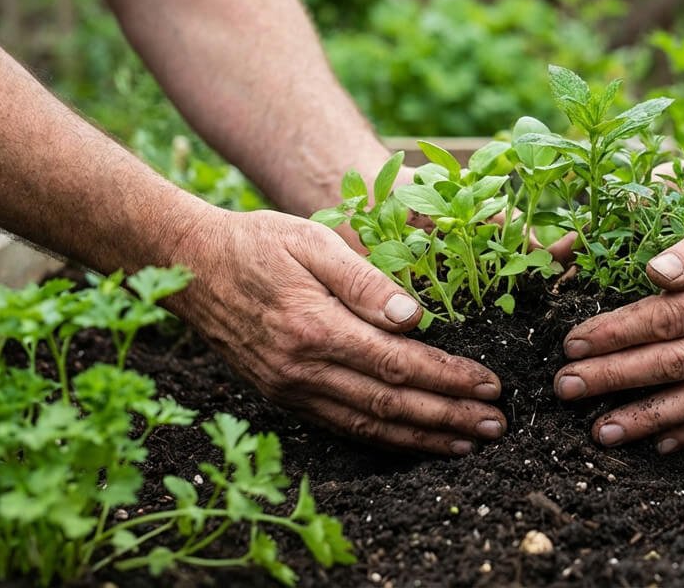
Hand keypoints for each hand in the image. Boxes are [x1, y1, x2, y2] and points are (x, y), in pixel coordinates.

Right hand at [169, 208, 506, 454]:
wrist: (188, 265)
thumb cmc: (256, 242)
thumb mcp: (313, 241)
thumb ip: (364, 279)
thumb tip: (412, 316)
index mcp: (315, 328)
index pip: (398, 363)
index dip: (448, 378)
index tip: (490, 384)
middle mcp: (302, 369)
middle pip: (390, 404)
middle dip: (449, 417)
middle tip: (496, 425)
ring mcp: (289, 388)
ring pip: (368, 425)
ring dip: (423, 437)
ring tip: (468, 442)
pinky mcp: (282, 395)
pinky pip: (342, 425)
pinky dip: (384, 438)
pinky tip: (415, 441)